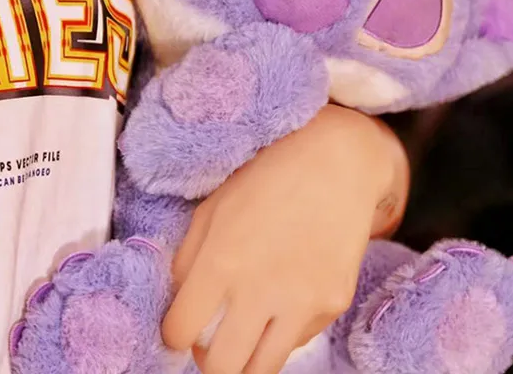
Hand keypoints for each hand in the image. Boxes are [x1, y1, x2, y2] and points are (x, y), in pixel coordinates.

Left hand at [162, 104, 408, 373]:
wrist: (339, 160)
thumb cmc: (271, 174)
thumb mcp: (215, 205)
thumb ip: (189, 258)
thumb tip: (179, 304)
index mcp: (222, 260)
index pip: (179, 332)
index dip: (173, 332)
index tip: (180, 325)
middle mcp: (261, 289)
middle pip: (220, 368)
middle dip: (207, 360)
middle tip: (209, 340)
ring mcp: (302, 301)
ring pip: (262, 370)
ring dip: (245, 358)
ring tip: (243, 331)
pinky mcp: (333, 304)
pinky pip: (297, 340)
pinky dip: (282, 331)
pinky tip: (284, 296)